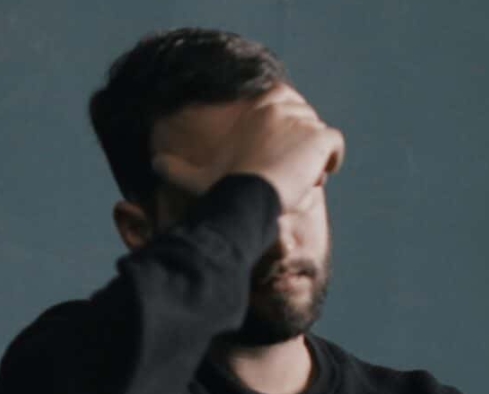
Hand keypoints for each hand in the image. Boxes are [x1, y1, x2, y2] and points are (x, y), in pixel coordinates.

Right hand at [153, 85, 344, 212]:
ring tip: (298, 180)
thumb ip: (176, 168)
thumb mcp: (196, 176)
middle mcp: (280, 105)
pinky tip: (316, 178)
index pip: (283, 102)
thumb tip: (153, 164)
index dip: (285, 128)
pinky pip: (335, 145)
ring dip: (313, 157)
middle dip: (301, 143)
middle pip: (305, 119)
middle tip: (288, 172)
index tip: (280, 152)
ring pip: (318, 136)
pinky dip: (331, 161)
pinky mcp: (320, 137)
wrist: (247, 195)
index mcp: (256, 107)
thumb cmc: (223, 187)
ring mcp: (302, 119)